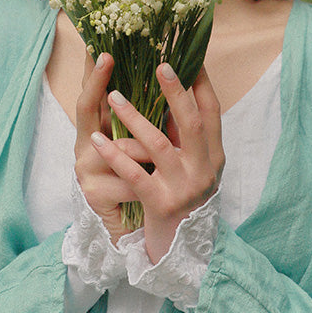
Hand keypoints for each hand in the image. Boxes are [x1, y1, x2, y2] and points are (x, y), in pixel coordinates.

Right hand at [74, 52, 151, 242]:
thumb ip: (145, 117)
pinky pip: (130, 180)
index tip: (99, 47)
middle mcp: (83, 145)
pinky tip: (158, 184)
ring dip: (148, 150)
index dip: (92, 72)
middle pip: (85, 108)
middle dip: (97, 82)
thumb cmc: (138, 180)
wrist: (127, 228)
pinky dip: (149, 182)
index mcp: (97, 130)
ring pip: (121, 148)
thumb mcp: (141, 146)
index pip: (91, 94)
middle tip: (106, 57)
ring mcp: (84, 169)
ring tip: (166, 152)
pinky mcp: (93, 193)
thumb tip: (164, 75)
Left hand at [91, 63, 223, 263]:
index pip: (213, 114)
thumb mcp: (193, 170)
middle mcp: (203, 171)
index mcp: (214, 158)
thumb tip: (173, 96)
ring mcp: (182, 188)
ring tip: (113, 96)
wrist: (182, 253)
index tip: (190, 58)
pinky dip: (115, 155)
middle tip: (159, 65)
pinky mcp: (160, 205)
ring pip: (158, 145)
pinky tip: (97, 140)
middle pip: (192, 123)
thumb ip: (186, 140)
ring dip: (133, 118)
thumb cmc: (183, 203)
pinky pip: (133, 175)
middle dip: (175, 92)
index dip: (202, 85)